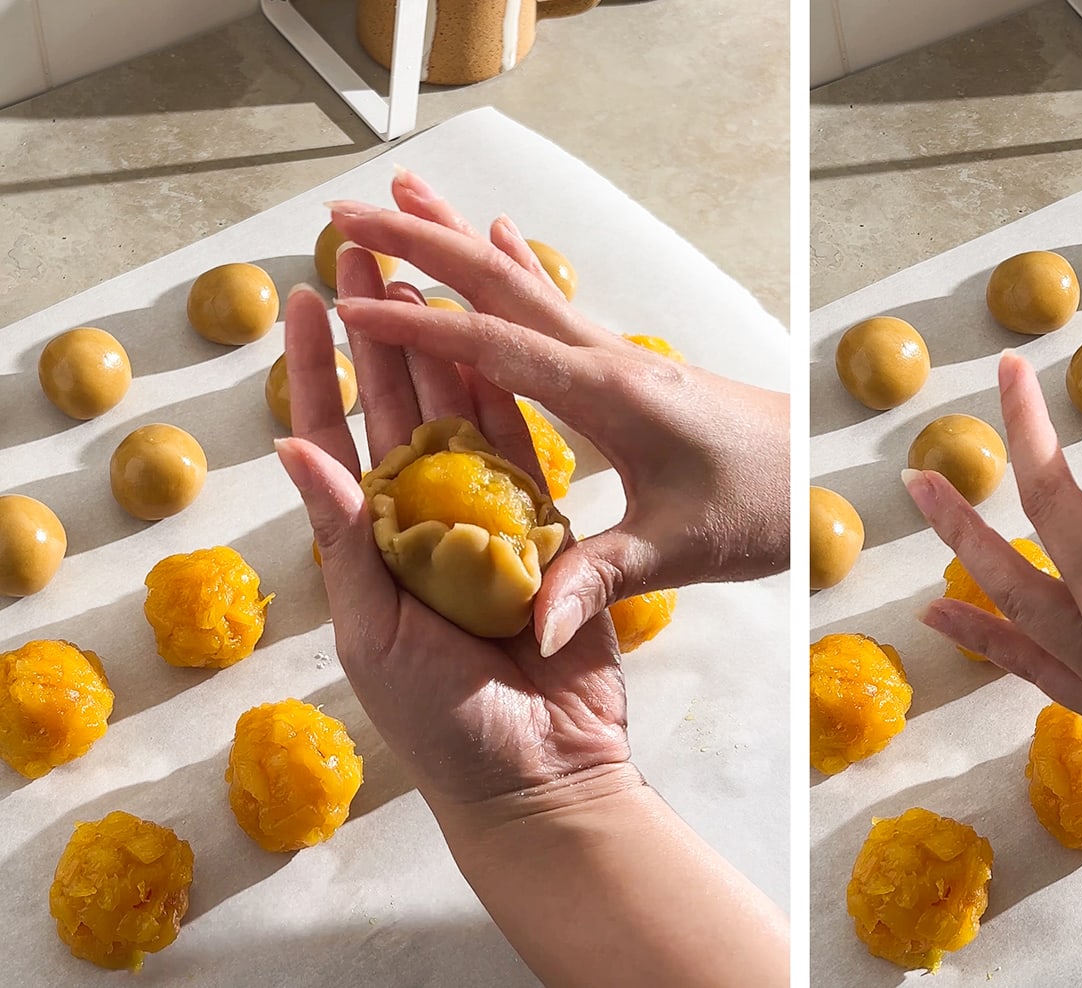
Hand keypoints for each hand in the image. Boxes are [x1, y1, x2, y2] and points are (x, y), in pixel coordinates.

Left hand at [273, 246, 630, 813]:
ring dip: (442, 344)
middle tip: (362, 256)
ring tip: (425, 275)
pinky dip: (511, 395)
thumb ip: (347, 537)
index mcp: (370, 541)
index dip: (315, 368)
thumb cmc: (442, 718)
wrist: (540, 767)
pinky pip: (527, 451)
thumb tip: (296, 447)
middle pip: (395, 405)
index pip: (333, 436)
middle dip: (376, 330)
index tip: (301, 302)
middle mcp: (423, 518)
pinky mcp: (548, 527)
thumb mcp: (375, 629)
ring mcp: (487, 517)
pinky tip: (496, 341)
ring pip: (461, 412)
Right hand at [323, 169, 789, 656]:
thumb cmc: (763, 508)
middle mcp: (607, 359)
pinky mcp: (629, 367)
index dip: (416, 326)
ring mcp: (619, 355)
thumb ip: (601, 580)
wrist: (823, 474)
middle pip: (498, 284)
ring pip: (523, 281)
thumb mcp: (680, 552)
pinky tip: (503, 235)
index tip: (345, 304)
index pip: (493, 346)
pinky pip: (553, 303)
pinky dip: (514, 267)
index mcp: (607, 395)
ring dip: (458, 238)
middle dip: (419, 242)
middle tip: (344, 209)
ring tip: (406, 193)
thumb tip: (535, 630)